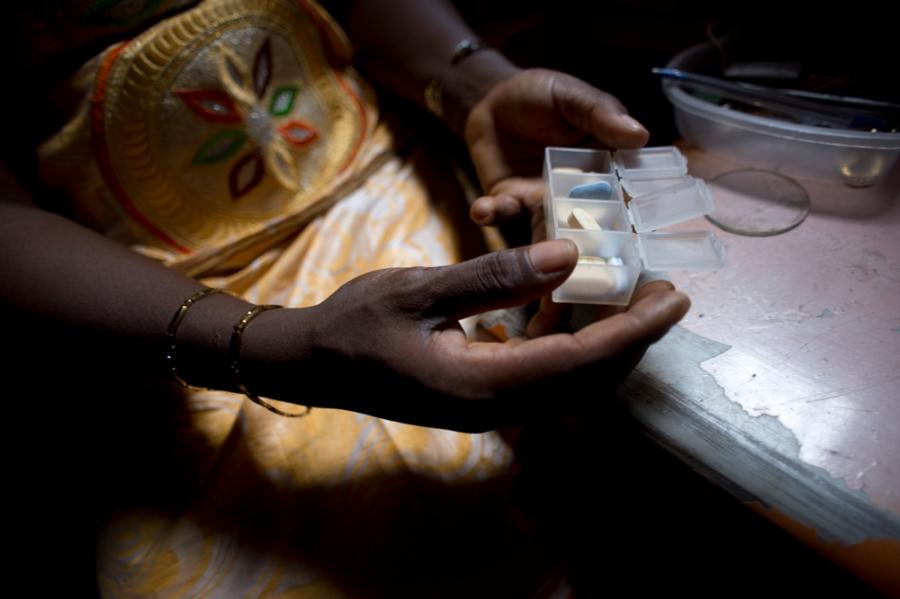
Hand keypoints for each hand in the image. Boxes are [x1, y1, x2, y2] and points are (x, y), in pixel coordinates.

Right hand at [245, 240, 688, 431]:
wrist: (314, 363)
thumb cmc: (356, 324)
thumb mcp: (419, 291)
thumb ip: (494, 277)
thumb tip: (567, 256)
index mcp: (484, 384)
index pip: (581, 361)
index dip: (635, 330)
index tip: (676, 297)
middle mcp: (498, 407)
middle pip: (588, 381)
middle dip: (634, 339)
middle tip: (665, 292)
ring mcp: (490, 407)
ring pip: (571, 383)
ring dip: (607, 343)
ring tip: (633, 296)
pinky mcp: (482, 396)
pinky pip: (545, 376)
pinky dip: (572, 344)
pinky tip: (572, 305)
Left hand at [465, 69, 648, 241]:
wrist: (496, 99)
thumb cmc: (544, 95)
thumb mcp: (574, 98)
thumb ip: (601, 115)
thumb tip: (640, 135)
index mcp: (603, 169)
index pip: (622, 197)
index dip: (629, 217)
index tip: (633, 237)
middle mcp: (576, 194)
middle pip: (585, 225)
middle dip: (586, 247)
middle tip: (584, 263)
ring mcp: (541, 201)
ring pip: (545, 231)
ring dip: (541, 244)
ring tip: (538, 254)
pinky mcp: (508, 200)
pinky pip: (501, 213)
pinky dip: (492, 214)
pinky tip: (483, 210)